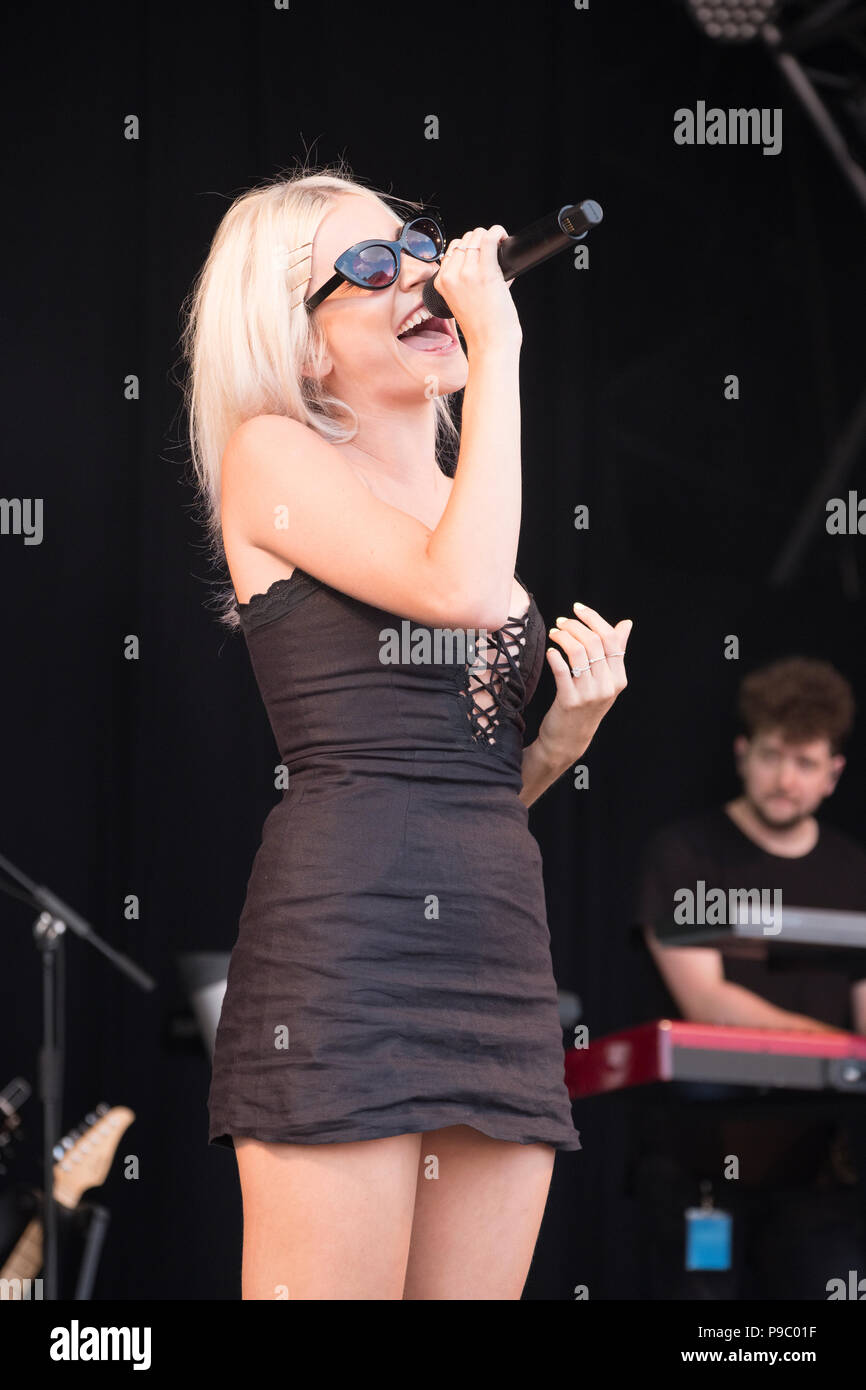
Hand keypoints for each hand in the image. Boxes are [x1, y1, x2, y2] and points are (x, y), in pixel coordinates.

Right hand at [434, 225, 521, 353]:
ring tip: (498, 244)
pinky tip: (502, 237)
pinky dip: (497, 232)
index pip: (452, 250)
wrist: (490, 344)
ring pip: (476, 236)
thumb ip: (465, 281)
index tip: (480, 253)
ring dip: (489, 235)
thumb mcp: (461, 302)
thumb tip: (484, 259)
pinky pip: (489, 239)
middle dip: (479, 241)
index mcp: (442, 282)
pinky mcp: (486, 272)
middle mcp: (452, 275)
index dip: (468, 248)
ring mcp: (468, 273)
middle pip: (464, 240)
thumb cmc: (481, 329)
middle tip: (492, 252)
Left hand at [536, 603, 632, 767]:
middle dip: (575, 626)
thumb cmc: (585, 706)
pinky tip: (550, 651)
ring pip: (578, 652)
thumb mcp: (605, 681)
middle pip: (594, 642)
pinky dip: (555, 656)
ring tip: (554, 633)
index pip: (611, 639)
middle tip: (561, 621)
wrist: (568, 740)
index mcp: (619, 678)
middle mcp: (608, 686)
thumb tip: (627, 624)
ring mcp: (590, 694)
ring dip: (564, 637)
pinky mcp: (570, 701)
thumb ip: (615, 652)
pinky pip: (562, 670)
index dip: (594, 619)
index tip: (578, 608)